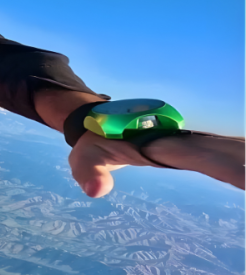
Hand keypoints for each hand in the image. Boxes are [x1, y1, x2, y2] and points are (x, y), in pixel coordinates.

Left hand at [70, 131, 244, 197]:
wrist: (100, 123)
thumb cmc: (96, 140)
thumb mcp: (86, 156)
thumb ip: (89, 171)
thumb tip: (94, 191)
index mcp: (172, 146)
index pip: (210, 159)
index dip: (234, 168)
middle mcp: (194, 145)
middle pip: (236, 156)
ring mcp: (202, 149)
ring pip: (239, 156)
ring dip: (245, 168)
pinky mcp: (203, 155)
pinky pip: (234, 162)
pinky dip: (242, 169)